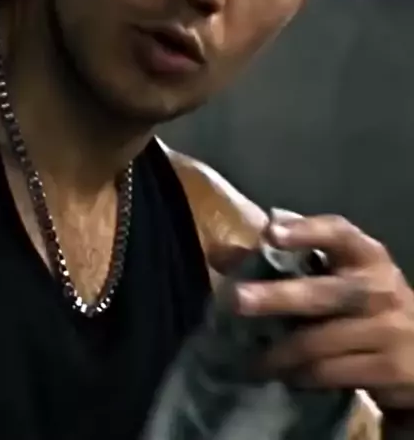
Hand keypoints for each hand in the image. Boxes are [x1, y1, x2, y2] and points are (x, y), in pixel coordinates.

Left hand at [215, 215, 413, 415]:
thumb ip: (281, 260)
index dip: (306, 231)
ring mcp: (388, 329)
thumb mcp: (335, 275)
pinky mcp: (388, 369)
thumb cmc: (364, 303)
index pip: (338, 233)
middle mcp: (380, 286)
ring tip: (251, 359)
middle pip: (324, 292)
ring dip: (280, 352)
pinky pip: (330, 373)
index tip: (271, 233)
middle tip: (235, 299)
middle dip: (277, 297)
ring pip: (320, 342)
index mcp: (366, 254)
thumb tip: (219, 252)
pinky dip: (301, 376)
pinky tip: (284, 376)